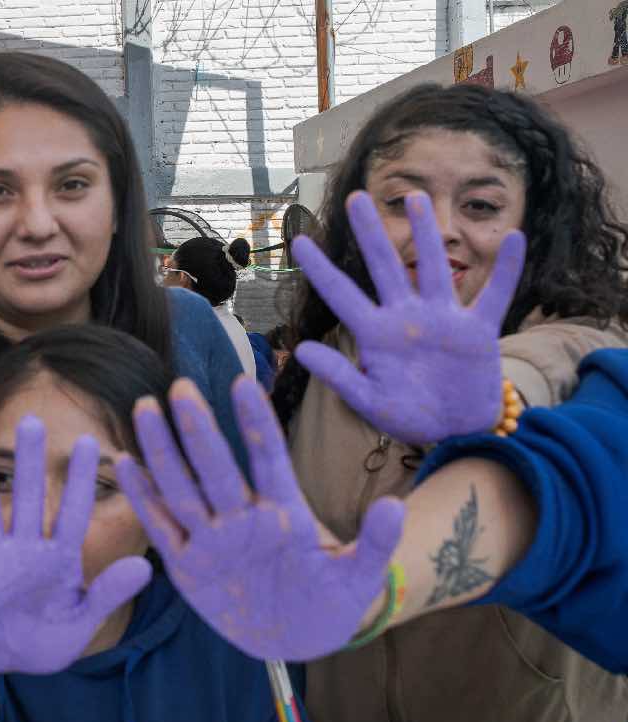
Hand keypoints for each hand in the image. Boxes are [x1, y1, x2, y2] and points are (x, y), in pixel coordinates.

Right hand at [0, 415, 151, 674]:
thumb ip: (109, 593)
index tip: (88, 441)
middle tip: (32, 420)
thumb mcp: (83, 620)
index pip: (73, 512)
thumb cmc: (47, 637)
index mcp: (58, 559)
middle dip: (29, 463)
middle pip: (27, 499)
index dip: (80, 480)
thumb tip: (145, 568)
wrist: (7, 662)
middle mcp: (23, 550)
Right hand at [116, 377, 402, 661]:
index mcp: (284, 512)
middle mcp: (243, 517)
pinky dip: (142, 498)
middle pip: (216, 467)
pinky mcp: (188, 566)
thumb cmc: (330, 602)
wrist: (297, 638)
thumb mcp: (358, 578)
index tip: (242, 384)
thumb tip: (393, 507)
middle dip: (199, 430)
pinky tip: (125, 465)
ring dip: (163, 450)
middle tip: (181, 388)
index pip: (267, 459)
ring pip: (182, 488)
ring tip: (146, 409)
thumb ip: (375, 544)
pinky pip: (162, 528)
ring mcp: (212, 539)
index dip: (255, 425)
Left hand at [291, 191, 524, 444]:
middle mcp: (407, 318)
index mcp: (376, 335)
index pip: (342, 295)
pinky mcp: (478, 330)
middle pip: (386, 267)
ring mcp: (443, 319)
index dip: (320, 269)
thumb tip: (300, 350)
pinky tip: (514, 237)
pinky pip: (495, 294)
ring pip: (434, 267)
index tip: (299, 241)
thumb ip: (338, 376)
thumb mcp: (369, 402)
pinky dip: (507, 270)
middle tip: (356, 197)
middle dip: (371, 233)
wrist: (456, 431)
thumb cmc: (409, 416)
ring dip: (427, 234)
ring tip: (416, 198)